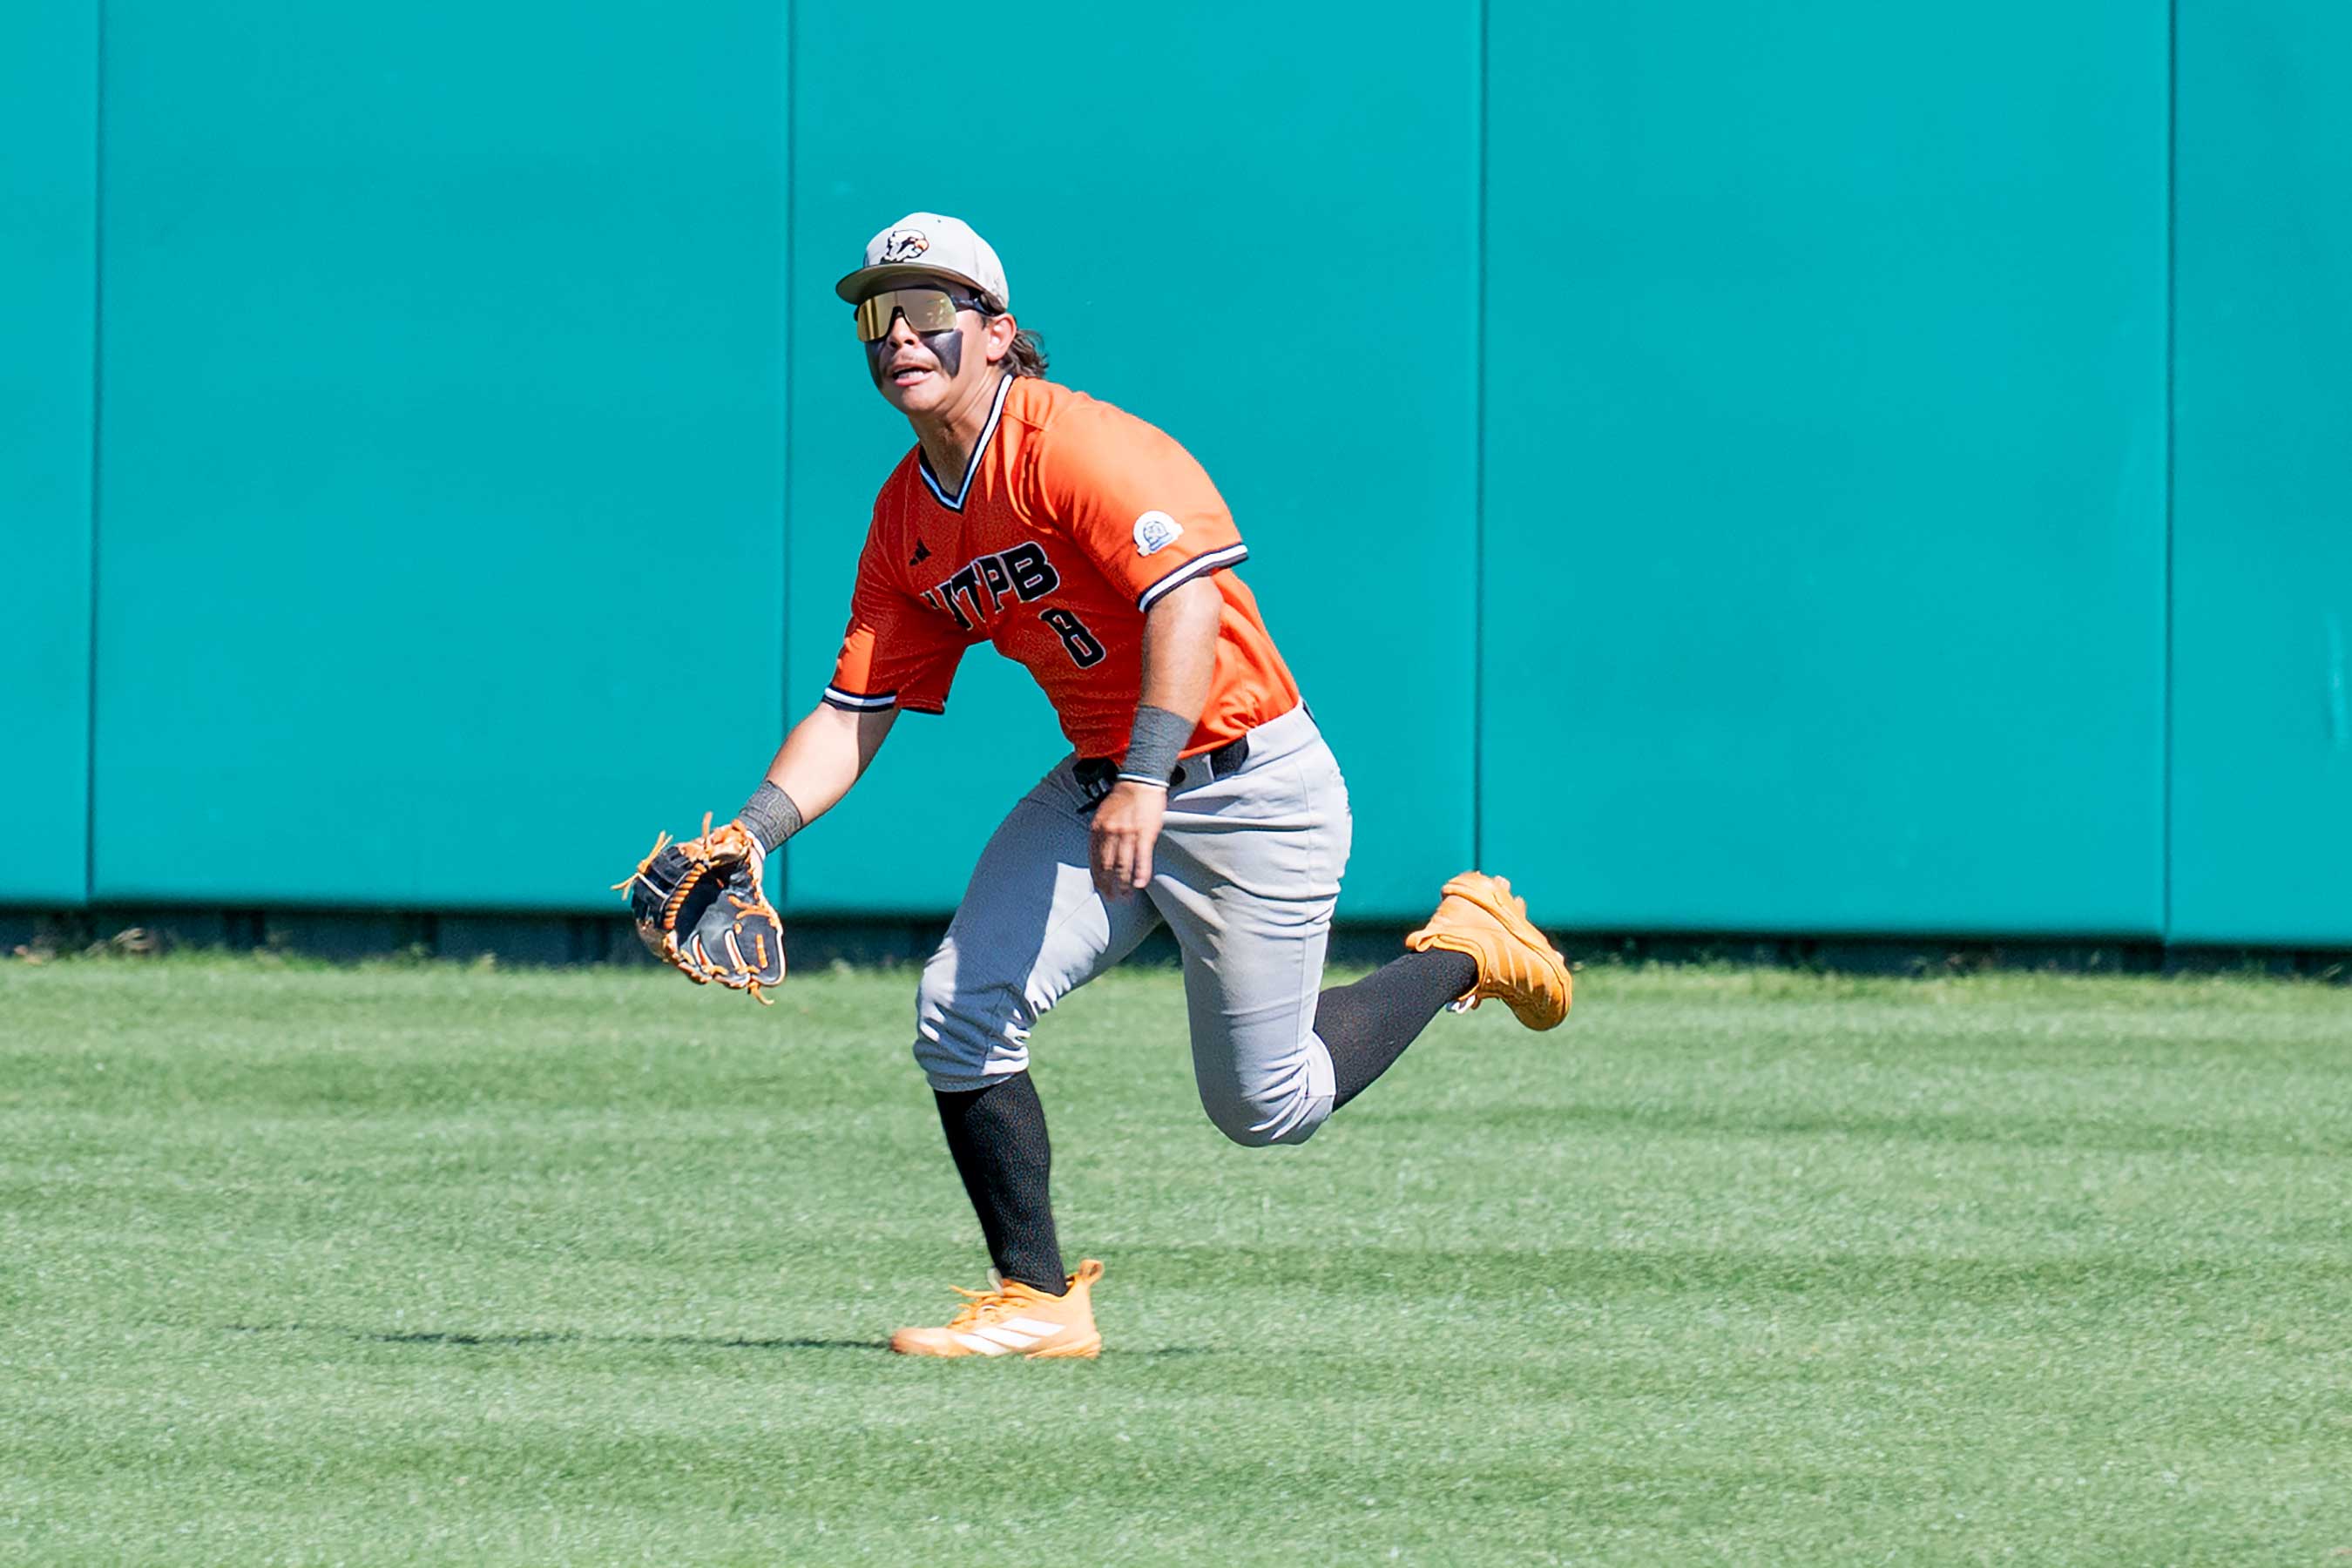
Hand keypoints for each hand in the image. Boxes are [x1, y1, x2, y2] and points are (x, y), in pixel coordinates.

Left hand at [1089, 780, 1166, 900]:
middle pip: (1107, 866)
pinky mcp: (1145, 833)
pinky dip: (1140, 873)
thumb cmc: (1123, 799)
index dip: (1097, 877)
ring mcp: (1128, 833)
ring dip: (1123, 884)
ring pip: (1123, 865)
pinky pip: (1141, 857)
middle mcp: (1110, 833)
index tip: (1099, 888)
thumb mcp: (1103, 815)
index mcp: (1098, 829)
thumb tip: (1098, 854)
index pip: (1094, 859)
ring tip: (1125, 896)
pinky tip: (1140, 885)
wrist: (1140, 782)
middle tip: (1111, 898)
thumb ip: (1101, 834)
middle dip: (1108, 885)